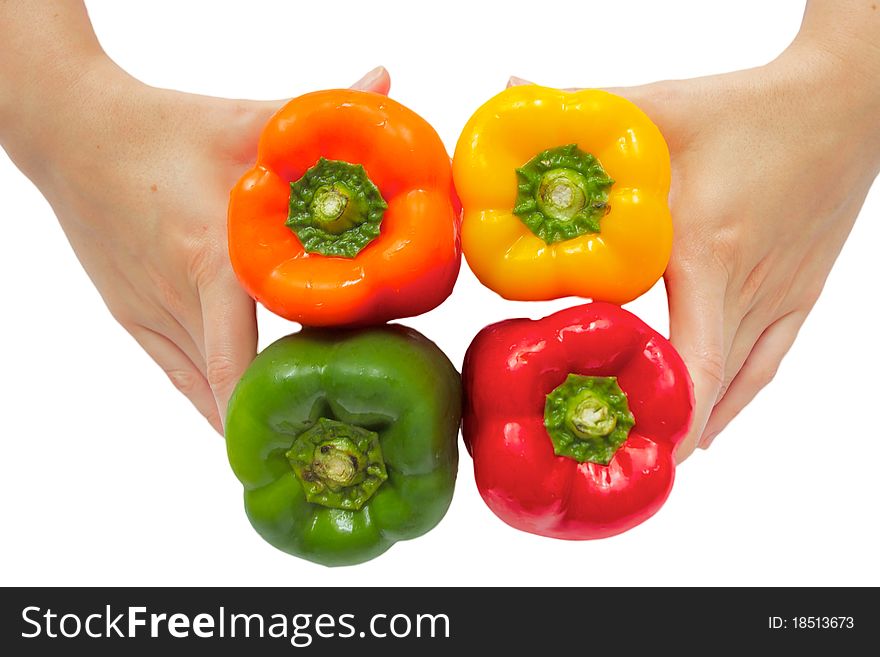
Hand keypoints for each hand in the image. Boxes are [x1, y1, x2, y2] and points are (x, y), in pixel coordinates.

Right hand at [4, 59, 389, 432]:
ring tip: (293, 427)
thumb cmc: (163, 129)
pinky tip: (240, 416)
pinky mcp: (131, 318)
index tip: (320, 418)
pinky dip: (210, 397)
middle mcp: (177, 299)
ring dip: (245, 407)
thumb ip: (318, 110)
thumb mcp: (246, 120)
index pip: (238, 355)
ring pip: (201, 389)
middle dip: (277, 404)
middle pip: (231, 378)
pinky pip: (176, 376)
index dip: (276, 397)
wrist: (71, 133)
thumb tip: (385, 83)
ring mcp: (149, 314)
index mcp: (210, 257)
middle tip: (327, 426)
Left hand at [513, 27, 878, 460]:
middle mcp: (749, 287)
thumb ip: (585, 105)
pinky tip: (708, 428)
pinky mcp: (799, 295)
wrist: (849, 101)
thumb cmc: (752, 108)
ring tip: (651, 458)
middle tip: (612, 458)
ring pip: (738, 385)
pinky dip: (734, 402)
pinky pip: (767, 365)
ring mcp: (780, 297)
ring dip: (697, 426)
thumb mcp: (662, 107)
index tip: (623, 442)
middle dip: (663, 429)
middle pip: (708, 384)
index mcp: (708, 250)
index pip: (692, 356)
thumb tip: (511, 91)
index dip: (665, 412)